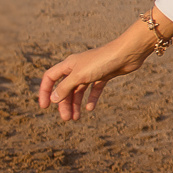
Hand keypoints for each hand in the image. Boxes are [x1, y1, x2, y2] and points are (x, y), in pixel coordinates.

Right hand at [37, 17, 168, 121]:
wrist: (127, 53)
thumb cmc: (102, 61)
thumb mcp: (80, 76)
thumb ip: (65, 87)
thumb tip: (54, 99)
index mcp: (69, 64)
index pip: (50, 77)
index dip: (45, 91)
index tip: (45, 107)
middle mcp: (78, 68)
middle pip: (65, 88)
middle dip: (64, 103)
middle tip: (66, 119)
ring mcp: (91, 71)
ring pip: (79, 90)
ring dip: (76, 104)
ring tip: (76, 118)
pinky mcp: (104, 75)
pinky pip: (94, 89)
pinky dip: (92, 98)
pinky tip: (91, 108)